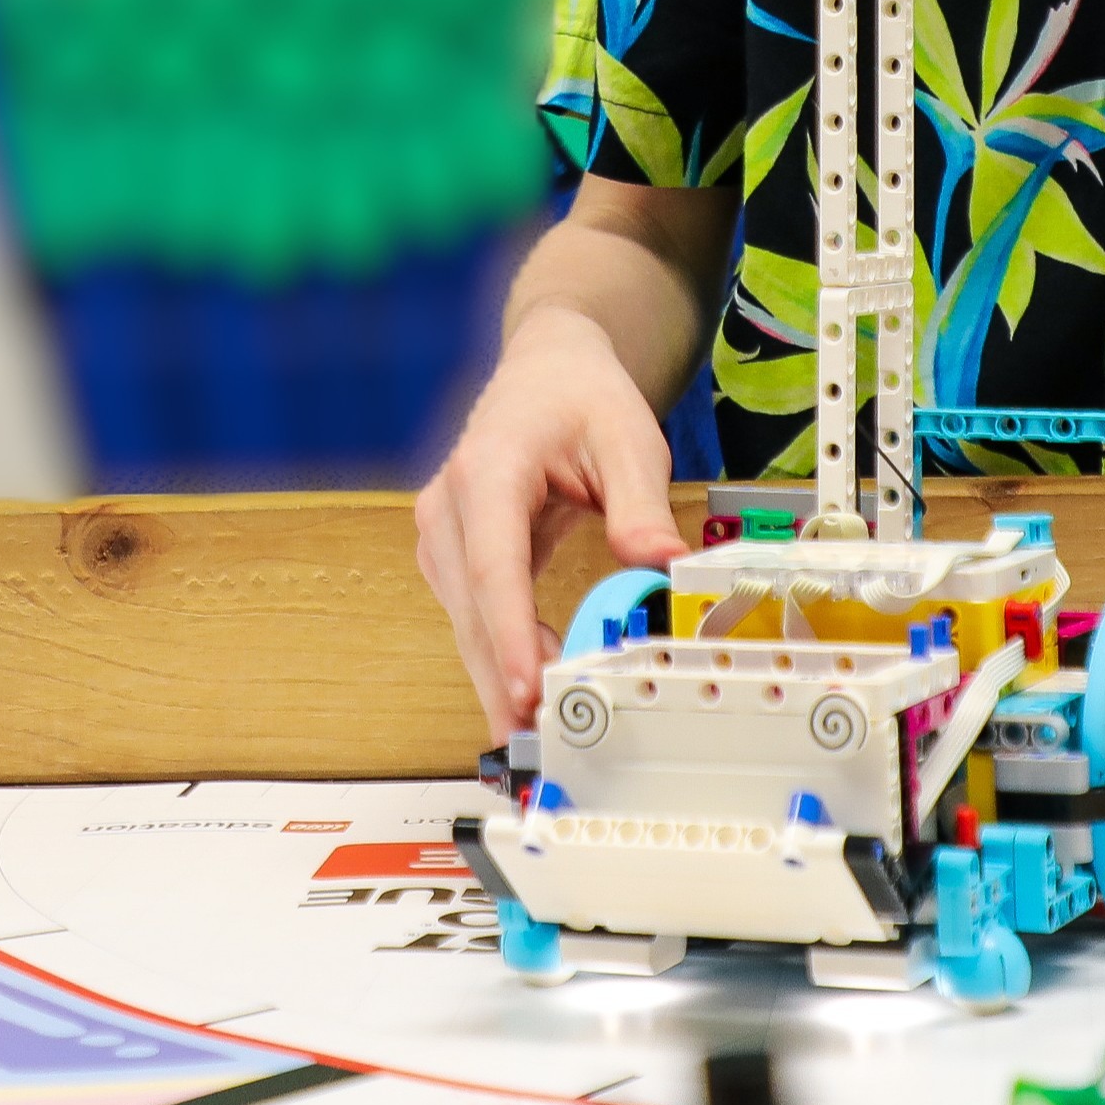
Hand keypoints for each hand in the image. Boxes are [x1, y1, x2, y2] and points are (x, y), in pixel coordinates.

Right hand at [415, 307, 686, 741]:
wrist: (546, 371)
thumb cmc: (579, 398)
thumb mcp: (627, 440)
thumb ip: (641, 507)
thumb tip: (661, 567)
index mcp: (488, 470)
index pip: (492, 565)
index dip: (508, 632)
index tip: (526, 685)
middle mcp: (449, 506)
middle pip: (473, 608)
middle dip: (502, 675)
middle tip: (537, 734)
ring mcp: (444, 533)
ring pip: (466, 620)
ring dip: (500, 672)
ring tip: (540, 722)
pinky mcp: (453, 555)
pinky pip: (473, 614)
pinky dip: (500, 652)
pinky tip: (532, 685)